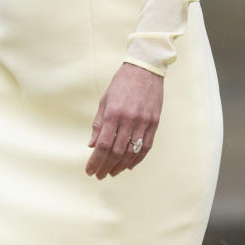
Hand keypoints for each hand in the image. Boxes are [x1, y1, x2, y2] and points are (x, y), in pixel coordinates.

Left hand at [86, 63, 162, 180]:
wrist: (145, 69)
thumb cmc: (121, 84)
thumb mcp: (104, 101)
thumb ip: (98, 124)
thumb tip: (92, 145)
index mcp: (113, 114)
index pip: (103, 145)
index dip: (96, 161)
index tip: (90, 170)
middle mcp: (129, 119)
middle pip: (116, 151)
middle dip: (106, 166)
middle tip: (99, 175)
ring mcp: (144, 121)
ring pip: (132, 152)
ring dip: (121, 166)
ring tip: (112, 173)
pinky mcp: (155, 122)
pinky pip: (146, 146)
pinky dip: (137, 158)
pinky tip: (129, 165)